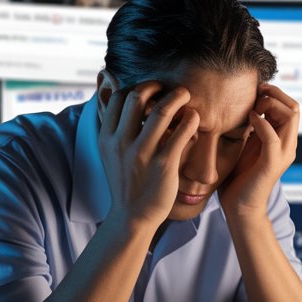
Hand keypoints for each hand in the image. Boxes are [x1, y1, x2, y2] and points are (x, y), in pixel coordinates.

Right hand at [99, 82, 198, 229]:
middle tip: (171, 89)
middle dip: (157, 85)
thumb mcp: (110, 152)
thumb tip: (116, 97)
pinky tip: (194, 118)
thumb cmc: (126, 180)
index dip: (138, 86)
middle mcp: (122, 143)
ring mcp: (143, 153)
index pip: (120, 97)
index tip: (152, 89)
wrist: (132, 216)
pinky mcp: (164, 164)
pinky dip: (190, 118)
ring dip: (177, 96)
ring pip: (161, 110)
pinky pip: (182, 132)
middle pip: (137, 96)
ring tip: (186, 95)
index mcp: (107, 137)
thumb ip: (114, 127)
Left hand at [220, 83, 299, 219]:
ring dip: (270, 105)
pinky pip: (271, 136)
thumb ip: (251, 128)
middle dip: (275, 94)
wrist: (239, 207)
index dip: (275, 93)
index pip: (291, 107)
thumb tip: (244, 106)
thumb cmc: (239, 177)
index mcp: (283, 140)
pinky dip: (260, 122)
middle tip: (255, 94)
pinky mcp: (272, 163)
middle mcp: (288, 145)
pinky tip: (249, 118)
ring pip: (290, 117)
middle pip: (294, 107)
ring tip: (252, 108)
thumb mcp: (246, 145)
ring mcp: (282, 154)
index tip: (256, 91)